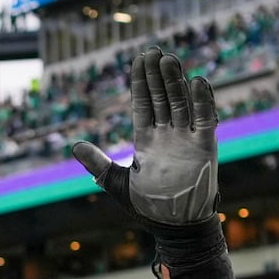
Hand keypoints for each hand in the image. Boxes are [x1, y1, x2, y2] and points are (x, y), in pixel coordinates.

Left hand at [72, 47, 218, 228]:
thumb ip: (98, 164)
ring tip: (170, 60)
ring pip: (181, 103)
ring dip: (176, 82)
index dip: (141, 82)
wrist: (175, 227)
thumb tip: (75, 146)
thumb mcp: (116, 183)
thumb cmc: (148, 206)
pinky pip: (204, 119)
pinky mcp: (204, 146)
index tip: (139, 58)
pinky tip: (197, 82)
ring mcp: (186, 138)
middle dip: (157, 75)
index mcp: (146, 139)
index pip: (143, 103)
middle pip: (162, 97)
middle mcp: (167, 134)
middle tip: (154, 52)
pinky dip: (202, 102)